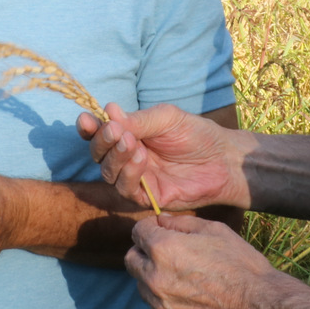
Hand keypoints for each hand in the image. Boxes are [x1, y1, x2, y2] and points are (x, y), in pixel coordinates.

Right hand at [78, 102, 245, 211]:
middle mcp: (127, 158)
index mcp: (128, 135)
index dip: (89, 128)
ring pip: (109, 173)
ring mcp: (137, 179)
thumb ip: (137, 119)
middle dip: (102, 142)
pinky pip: (127, 190)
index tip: (87, 120)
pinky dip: (130, 173)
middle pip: (98, 154)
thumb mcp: (166, 118)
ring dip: (116, 157)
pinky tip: (141, 158)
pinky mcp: (148, 197)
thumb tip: (108, 111)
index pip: (99, 134)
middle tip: (115, 131)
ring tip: (132, 143)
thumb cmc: (195, 134)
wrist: (223, 159)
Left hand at [126, 215, 283, 308]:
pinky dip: (163, 305)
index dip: (150, 229)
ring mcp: (160, 308)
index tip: (161, 232)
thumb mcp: (215, 230)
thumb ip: (181, 223)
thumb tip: (161, 221)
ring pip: (142, 288)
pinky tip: (186, 300)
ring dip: (154, 280)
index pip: (138, 233)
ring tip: (183, 279)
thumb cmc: (242, 265)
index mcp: (164, 250)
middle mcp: (155, 279)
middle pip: (131, 261)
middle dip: (144, 253)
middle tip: (167, 254)